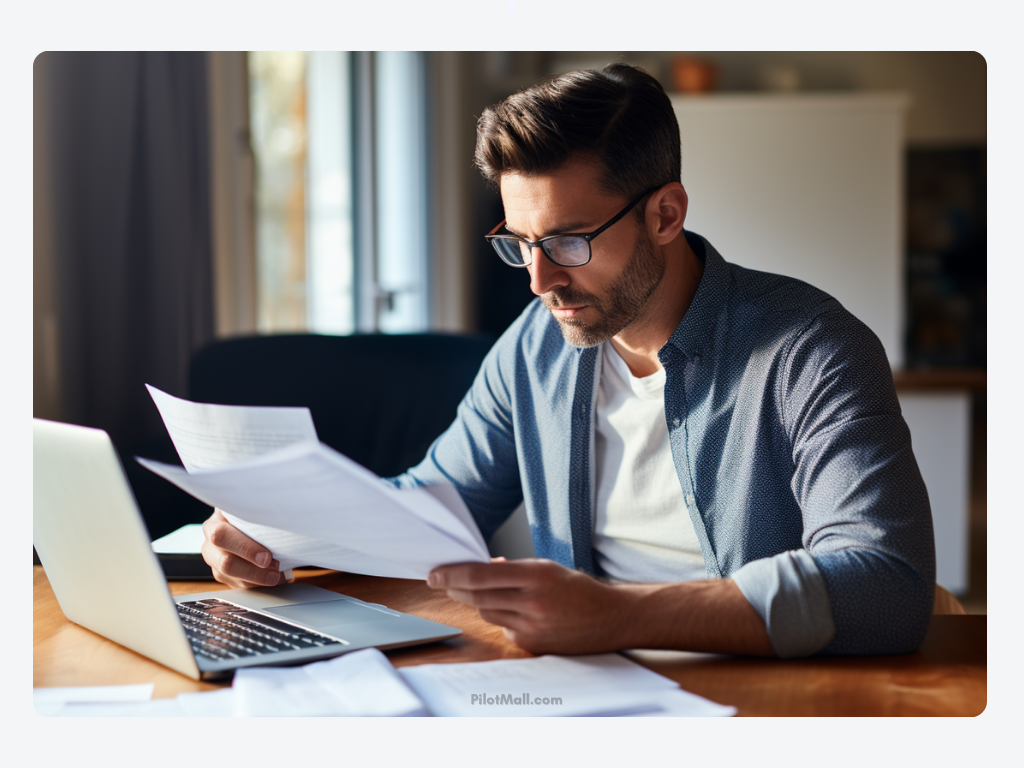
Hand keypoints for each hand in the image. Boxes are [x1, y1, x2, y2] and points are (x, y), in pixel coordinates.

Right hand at [201, 508, 284, 588]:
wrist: (245, 523)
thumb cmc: (249, 514)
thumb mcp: (249, 507)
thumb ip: (255, 511)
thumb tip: (274, 510)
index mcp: (214, 524)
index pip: (221, 536)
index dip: (245, 548)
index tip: (266, 556)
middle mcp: (210, 545)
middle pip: (225, 563)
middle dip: (253, 570)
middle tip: (274, 567)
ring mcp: (215, 563)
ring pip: (232, 578)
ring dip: (258, 579)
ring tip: (277, 573)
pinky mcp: (224, 576)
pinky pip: (239, 585)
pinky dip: (259, 583)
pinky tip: (275, 577)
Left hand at [427, 558, 631, 654]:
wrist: (611, 619)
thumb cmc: (578, 589)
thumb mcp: (547, 567)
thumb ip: (512, 568)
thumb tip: (482, 567)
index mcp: (536, 575)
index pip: (480, 575)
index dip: (452, 573)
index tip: (434, 572)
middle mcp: (533, 602)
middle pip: (477, 596)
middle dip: (454, 587)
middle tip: (440, 580)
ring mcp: (532, 627)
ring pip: (487, 612)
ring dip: (476, 601)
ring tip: (477, 591)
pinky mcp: (532, 645)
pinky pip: (503, 629)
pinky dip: (501, 618)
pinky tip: (514, 612)